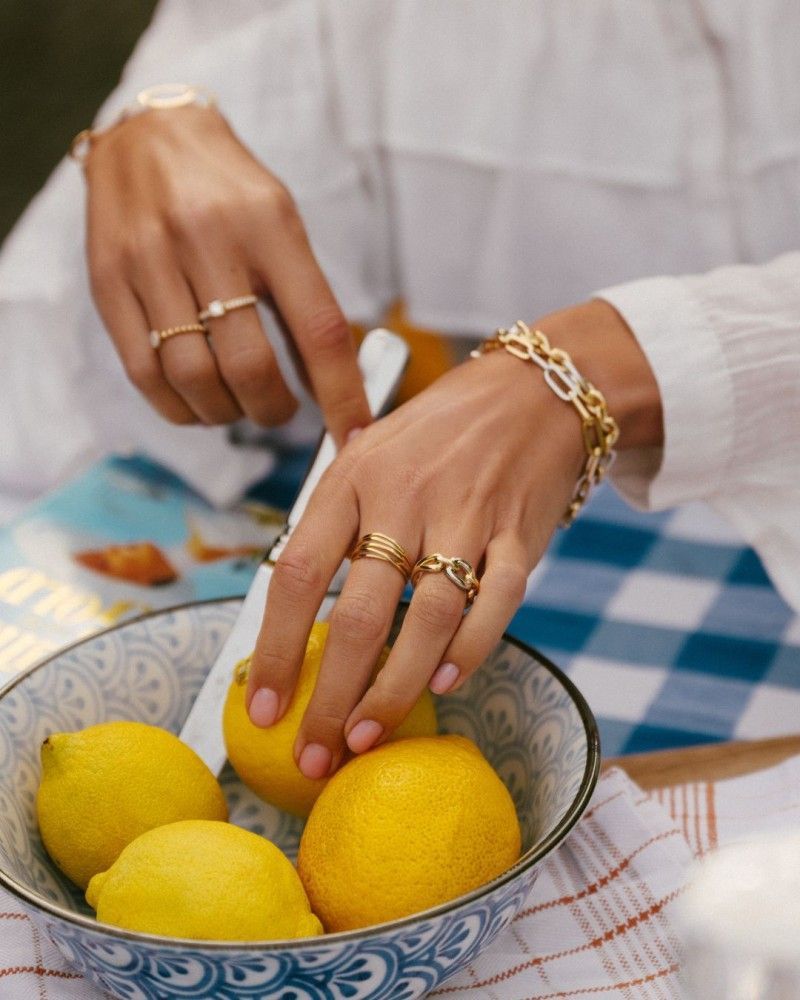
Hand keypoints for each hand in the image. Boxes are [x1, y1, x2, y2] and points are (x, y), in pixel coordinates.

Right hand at [84, 105, 368, 442]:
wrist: (147, 136)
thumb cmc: (229, 190)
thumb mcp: (282, 225)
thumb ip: (303, 300)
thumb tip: (327, 386)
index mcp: (269, 225)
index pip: (318, 330)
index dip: (340, 394)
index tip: (352, 434)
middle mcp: (207, 240)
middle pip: (248, 367)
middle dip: (273, 409)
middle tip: (279, 411)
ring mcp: (150, 262)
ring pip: (194, 379)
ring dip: (225, 413)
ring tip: (237, 406)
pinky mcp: (108, 282)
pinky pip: (144, 373)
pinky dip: (178, 406)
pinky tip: (196, 401)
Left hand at [246, 299, 661, 778]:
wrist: (534, 389)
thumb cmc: (438, 432)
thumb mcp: (370, 452)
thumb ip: (335, 517)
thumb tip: (291, 601)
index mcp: (351, 477)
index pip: (299, 572)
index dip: (274, 647)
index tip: (263, 707)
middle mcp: (403, 497)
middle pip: (358, 612)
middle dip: (331, 695)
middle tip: (316, 754)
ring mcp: (466, 514)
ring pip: (427, 618)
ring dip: (395, 688)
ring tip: (367, 737)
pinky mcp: (522, 532)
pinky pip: (497, 601)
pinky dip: (472, 648)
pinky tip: (446, 682)